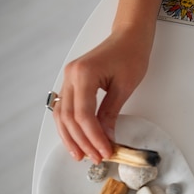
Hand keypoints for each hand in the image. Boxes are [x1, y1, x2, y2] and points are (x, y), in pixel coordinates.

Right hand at [52, 0, 180, 162]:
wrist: (129, 35)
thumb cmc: (131, 54)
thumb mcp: (125, 86)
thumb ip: (111, 112)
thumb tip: (106, 136)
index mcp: (84, 75)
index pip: (83, 115)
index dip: (93, 137)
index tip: (104, 151)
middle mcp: (70, 76)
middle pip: (69, 117)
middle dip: (81, 141)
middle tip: (94, 158)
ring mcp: (68, 77)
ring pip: (62, 114)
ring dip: (71, 136)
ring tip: (81, 155)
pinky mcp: (72, 80)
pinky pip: (66, 107)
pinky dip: (70, 125)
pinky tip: (77, 138)